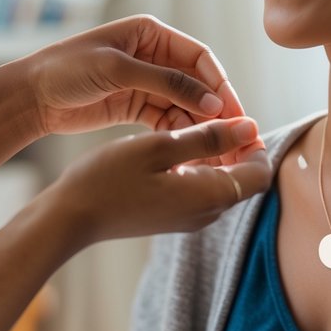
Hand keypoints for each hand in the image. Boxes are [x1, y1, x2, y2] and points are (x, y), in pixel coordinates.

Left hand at [12, 17, 260, 159]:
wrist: (29, 97)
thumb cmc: (66, 70)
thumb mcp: (118, 69)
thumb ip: (167, 83)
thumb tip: (212, 102)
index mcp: (151, 34)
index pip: (199, 57)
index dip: (219, 84)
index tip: (233, 112)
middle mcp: (154, 56)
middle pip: (197, 84)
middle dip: (215, 111)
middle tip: (234, 138)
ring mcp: (146, 83)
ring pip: (185, 106)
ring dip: (200, 127)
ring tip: (217, 152)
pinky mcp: (136, 107)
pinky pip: (167, 121)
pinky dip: (180, 136)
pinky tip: (191, 153)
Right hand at [37, 117, 273, 247]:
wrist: (71, 217)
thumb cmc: (110, 178)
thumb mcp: (159, 146)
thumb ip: (207, 138)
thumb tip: (249, 127)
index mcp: (210, 196)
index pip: (260, 174)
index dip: (255, 143)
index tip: (234, 116)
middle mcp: (207, 213)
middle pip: (243, 178)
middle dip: (235, 145)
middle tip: (209, 113)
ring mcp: (190, 217)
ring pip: (221, 181)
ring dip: (214, 152)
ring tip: (187, 123)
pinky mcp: (173, 215)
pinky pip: (199, 188)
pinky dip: (196, 164)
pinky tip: (172, 143)